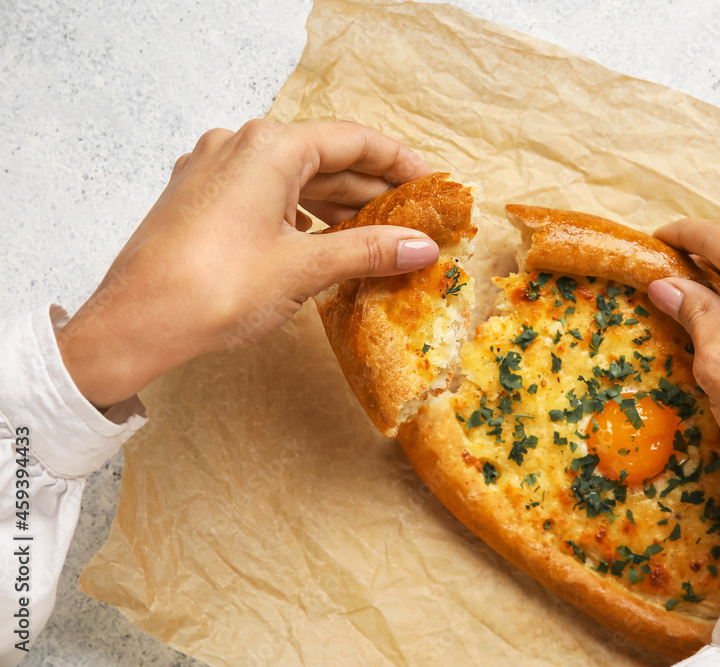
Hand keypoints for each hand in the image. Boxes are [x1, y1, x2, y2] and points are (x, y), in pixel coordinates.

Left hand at [57, 119, 438, 408]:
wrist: (134, 324)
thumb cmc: (211, 289)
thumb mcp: (304, 268)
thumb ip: (369, 250)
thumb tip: (421, 246)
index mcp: (268, 147)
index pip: (353, 141)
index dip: (400, 163)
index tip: (433, 184)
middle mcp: (237, 146)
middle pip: (324, 159)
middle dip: (372, 190)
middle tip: (414, 218)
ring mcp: (213, 171)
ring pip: (293, 179)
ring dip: (338, 204)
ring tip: (378, 234)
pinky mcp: (199, 199)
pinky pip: (264, 195)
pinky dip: (301, 214)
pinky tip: (322, 239)